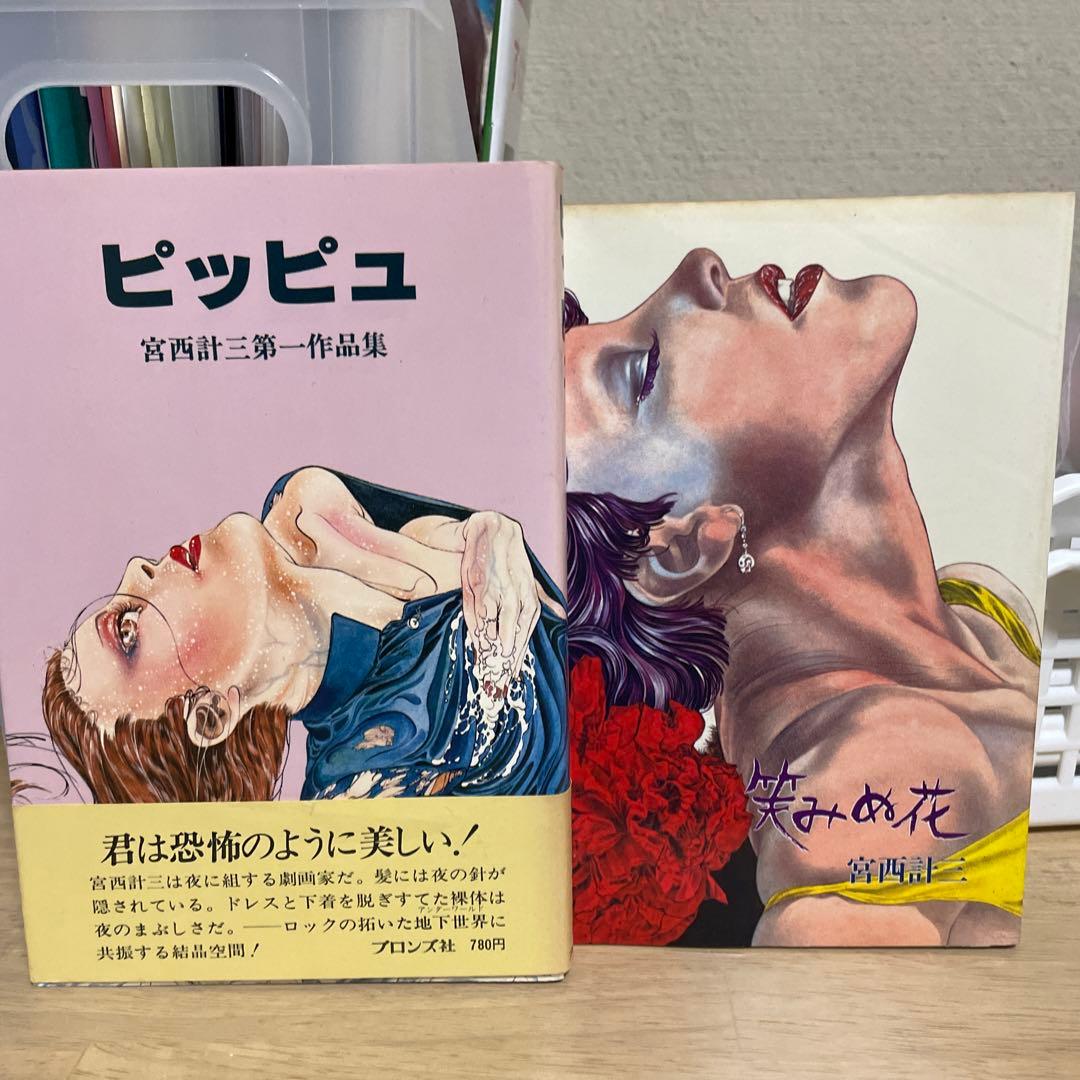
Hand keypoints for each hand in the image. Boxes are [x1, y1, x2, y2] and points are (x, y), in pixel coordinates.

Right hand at [459, 511, 540, 684]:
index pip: (527, 629)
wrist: (492, 529)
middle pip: (515, 628)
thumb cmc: (509, 559)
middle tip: (501, 678)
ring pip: (499, 619)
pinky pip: (479, 607)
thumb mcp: (529, 578)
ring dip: (496, 641)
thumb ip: (542, 598)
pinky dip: (477, 624)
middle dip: (509, 654)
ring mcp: (498, 587)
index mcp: (529, 595)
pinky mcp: (479, 580)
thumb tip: (561, 615)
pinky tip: (476, 639)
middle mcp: (517, 592)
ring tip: (493, 663)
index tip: (512, 676)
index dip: (520, 653)